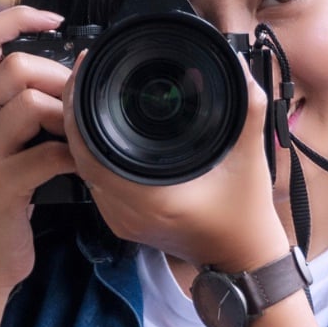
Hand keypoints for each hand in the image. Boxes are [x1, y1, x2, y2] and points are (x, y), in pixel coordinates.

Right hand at [0, 6, 77, 294]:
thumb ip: (18, 110)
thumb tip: (69, 74)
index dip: (17, 17)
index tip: (55, 19)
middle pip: (14, 66)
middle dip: (58, 76)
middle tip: (79, 102)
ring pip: (29, 104)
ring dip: (68, 114)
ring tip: (83, 133)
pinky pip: (48, 155)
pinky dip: (78, 157)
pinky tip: (87, 167)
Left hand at [61, 50, 290, 272]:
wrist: (242, 260)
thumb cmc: (247, 214)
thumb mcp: (251, 157)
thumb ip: (249, 108)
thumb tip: (238, 66)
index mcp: (153, 198)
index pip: (92, 150)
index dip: (80, 109)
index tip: (86, 72)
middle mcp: (129, 212)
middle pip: (80, 157)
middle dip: (76, 113)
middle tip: (84, 75)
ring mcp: (122, 220)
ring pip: (84, 170)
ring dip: (81, 134)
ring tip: (89, 95)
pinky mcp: (123, 222)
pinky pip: (95, 182)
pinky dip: (93, 154)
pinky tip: (100, 129)